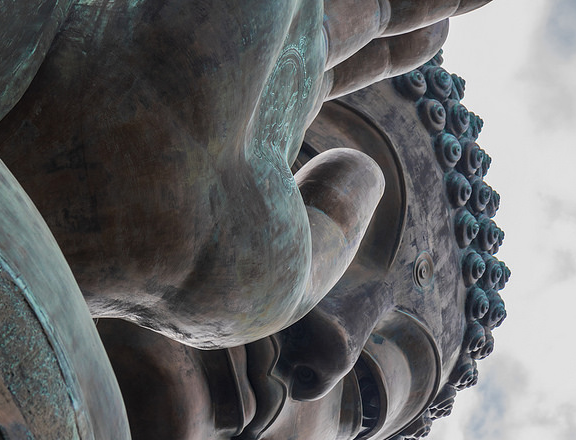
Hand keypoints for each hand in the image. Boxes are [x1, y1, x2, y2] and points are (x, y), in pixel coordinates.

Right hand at [0, 0, 490, 347]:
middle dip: (408, 6)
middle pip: (358, 16)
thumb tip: (363, 170)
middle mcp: (261, 64)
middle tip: (453, 4)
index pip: (340, 70)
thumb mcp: (281, 277)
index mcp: (260, 124)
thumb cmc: (190, 252)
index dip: (392, 49)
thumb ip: (330, 228)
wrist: (122, 191)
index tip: (434, 35)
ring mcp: (265, 14)